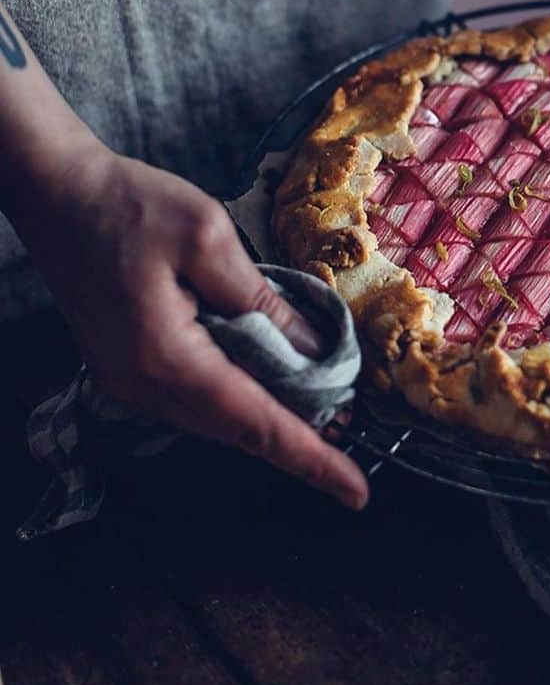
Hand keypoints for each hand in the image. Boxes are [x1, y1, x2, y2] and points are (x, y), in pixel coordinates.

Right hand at [11, 138, 367, 509]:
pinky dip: (237, 392)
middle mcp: (142, 385)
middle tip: (352, 430)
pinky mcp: (126, 363)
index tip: (356, 491)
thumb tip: (313, 349)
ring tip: (322, 404)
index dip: (310, 458)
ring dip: (267, 414)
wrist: (56, 193)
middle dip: (297, 436)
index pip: (254, 423)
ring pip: (214, 416)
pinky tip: (268, 373)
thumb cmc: (130, 205)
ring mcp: (128, 379)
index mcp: (166, 359)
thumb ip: (262, 300)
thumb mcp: (209, 239)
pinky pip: (194, 395)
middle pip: (235, 429)